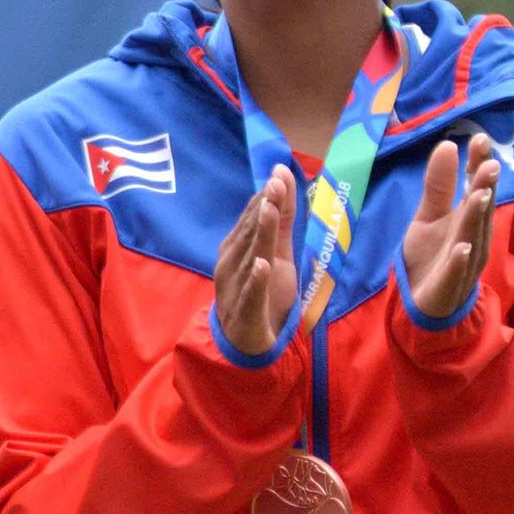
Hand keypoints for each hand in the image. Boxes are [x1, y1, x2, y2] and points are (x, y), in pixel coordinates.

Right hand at [216, 164, 298, 354]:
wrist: (243, 340)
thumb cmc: (260, 290)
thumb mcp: (275, 252)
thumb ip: (279, 217)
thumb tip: (280, 176)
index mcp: (238, 246)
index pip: (252, 217)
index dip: (266, 196)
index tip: (278, 172)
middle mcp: (232, 262)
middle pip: (250, 232)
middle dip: (263, 207)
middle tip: (275, 182)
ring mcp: (236, 286)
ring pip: (251, 257)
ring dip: (259, 233)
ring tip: (269, 210)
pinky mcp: (245, 311)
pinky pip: (251, 294)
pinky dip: (256, 280)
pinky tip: (262, 265)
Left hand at [402, 133, 498, 318]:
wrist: (423, 304)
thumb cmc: (432, 256)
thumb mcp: (429, 216)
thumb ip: (439, 185)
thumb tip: (447, 144)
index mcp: (468, 219)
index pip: (477, 188)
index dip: (479, 165)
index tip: (480, 138)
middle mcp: (473, 238)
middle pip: (480, 210)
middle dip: (485, 187)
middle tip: (490, 163)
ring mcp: (464, 264)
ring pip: (473, 238)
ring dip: (477, 217)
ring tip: (480, 194)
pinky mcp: (449, 286)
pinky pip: (456, 272)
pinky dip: (459, 260)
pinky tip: (461, 248)